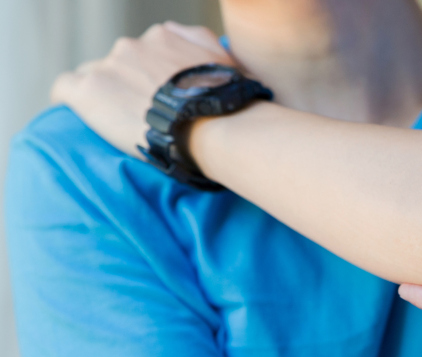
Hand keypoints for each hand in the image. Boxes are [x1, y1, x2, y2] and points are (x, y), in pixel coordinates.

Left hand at [50, 22, 235, 157]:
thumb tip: (199, 50)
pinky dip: (70, 100)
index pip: (143, 51)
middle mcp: (132, 46)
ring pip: (92, 76)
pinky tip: (81, 116)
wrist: (210, 123)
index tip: (156, 95)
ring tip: (117, 121)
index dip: (147, 74)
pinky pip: (64, 88)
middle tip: (143, 113)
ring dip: (104, 95)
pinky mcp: (88, 90)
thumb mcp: (226, 60)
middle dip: (126, 84)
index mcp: (162, 37)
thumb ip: (206, 46)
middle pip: (117, 63)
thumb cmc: (225, 98)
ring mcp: (108, 67)